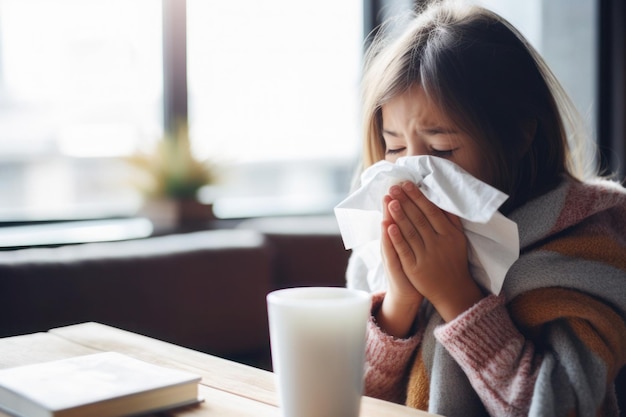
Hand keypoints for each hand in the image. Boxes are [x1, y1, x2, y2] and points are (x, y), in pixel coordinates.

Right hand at [377, 194, 423, 337]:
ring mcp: (391, 253)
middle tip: (392, 186)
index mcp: (399, 236)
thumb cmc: (414, 266)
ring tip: (388, 199)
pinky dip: (388, 236)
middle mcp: (393, 242)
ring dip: (388, 214)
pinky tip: (387, 225)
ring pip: (388, 230)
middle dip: (394, 202)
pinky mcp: (392, 265)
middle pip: (392, 219)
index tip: (401, 183)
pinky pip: (389, 248)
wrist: (408, 293)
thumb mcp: (414, 244)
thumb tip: (420, 207)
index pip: (398, 214)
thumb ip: (415, 226)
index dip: (400, 199)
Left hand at [385, 181, 482, 321]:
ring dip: (399, 216)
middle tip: (393, 188)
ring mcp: (427, 256)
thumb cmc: (454, 260)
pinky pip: (404, 251)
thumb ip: (451, 219)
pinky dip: (396, 238)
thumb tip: (442, 198)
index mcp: (450, 234)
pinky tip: (388, 226)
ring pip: (411, 232)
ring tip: (389, 201)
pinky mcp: (415, 269)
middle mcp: (439, 243)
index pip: (431, 210)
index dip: (418, 196)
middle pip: (419, 218)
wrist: (453, 290)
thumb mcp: (458, 238)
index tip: (406, 184)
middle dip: (405, 202)